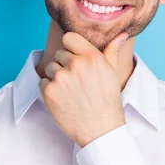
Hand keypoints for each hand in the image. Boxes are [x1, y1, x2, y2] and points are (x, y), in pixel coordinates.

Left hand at [38, 31, 128, 146]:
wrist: (100, 129)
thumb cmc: (107, 100)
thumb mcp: (112, 73)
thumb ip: (112, 51)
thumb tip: (121, 35)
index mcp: (92, 56)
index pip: (68, 37)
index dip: (70, 48)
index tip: (74, 58)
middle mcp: (76, 64)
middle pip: (59, 54)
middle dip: (64, 65)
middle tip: (76, 82)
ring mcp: (61, 77)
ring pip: (50, 68)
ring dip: (56, 77)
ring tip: (70, 91)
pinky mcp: (49, 91)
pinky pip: (42, 82)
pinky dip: (49, 90)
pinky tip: (63, 99)